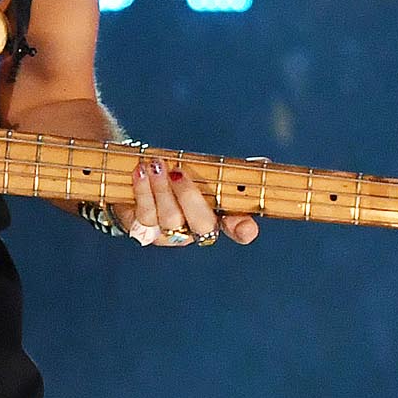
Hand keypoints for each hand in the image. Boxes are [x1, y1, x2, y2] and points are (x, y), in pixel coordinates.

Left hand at [116, 156, 258, 246]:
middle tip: (178, 173)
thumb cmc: (176, 176)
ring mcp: (169, 234)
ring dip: (162, 190)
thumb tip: (263, 163)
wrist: (134, 177)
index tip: (246, 228)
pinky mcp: (142, 231)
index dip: (243, 229)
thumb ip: (229, 170)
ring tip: (155, 165)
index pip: (239, 228)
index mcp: (218, 216)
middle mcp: (196, 231)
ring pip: (171, 219)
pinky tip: (141, 171)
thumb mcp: (201, 171)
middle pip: (202, 225)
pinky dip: (143, 191)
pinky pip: (145, 216)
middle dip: (190, 198)